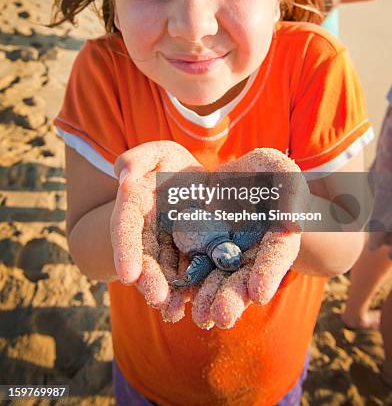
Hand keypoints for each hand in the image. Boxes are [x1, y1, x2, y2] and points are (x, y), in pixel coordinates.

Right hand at [111, 141, 201, 307]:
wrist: (194, 180)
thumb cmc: (170, 164)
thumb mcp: (157, 152)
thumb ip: (138, 158)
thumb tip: (123, 176)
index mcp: (133, 207)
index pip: (125, 228)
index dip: (125, 250)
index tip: (127, 274)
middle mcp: (146, 233)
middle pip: (144, 258)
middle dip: (148, 279)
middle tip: (156, 297)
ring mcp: (166, 248)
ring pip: (164, 273)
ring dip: (168, 293)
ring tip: (174, 311)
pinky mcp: (188, 257)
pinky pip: (188, 275)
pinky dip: (190, 291)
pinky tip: (196, 305)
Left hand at [166, 148, 307, 328]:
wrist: (236, 177)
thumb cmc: (265, 172)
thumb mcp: (278, 170)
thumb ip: (289, 191)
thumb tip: (292, 223)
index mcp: (279, 235)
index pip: (278, 254)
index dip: (269, 273)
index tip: (259, 294)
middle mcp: (255, 253)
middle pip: (247, 276)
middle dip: (235, 296)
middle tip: (223, 315)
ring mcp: (229, 255)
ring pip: (221, 279)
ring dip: (211, 299)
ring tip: (202, 317)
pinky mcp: (204, 252)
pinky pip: (196, 269)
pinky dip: (190, 285)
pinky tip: (180, 300)